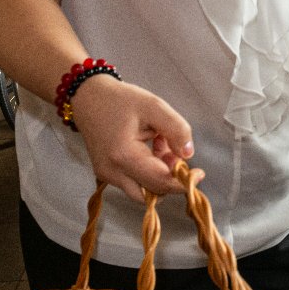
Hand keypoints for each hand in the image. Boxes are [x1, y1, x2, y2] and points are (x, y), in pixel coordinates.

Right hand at [67, 74, 202, 202]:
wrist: (89, 97)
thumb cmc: (120, 100)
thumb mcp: (154, 106)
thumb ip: (176, 130)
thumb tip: (188, 155)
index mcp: (124, 156)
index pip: (161, 182)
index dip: (183, 181)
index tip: (199, 173)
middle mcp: (112, 172)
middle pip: (153, 192)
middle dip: (170, 176)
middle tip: (173, 150)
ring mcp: (106, 176)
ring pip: (144, 190)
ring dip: (159, 174)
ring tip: (159, 145)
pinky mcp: (106, 174)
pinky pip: (134, 183)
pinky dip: (147, 172)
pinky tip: (148, 148)